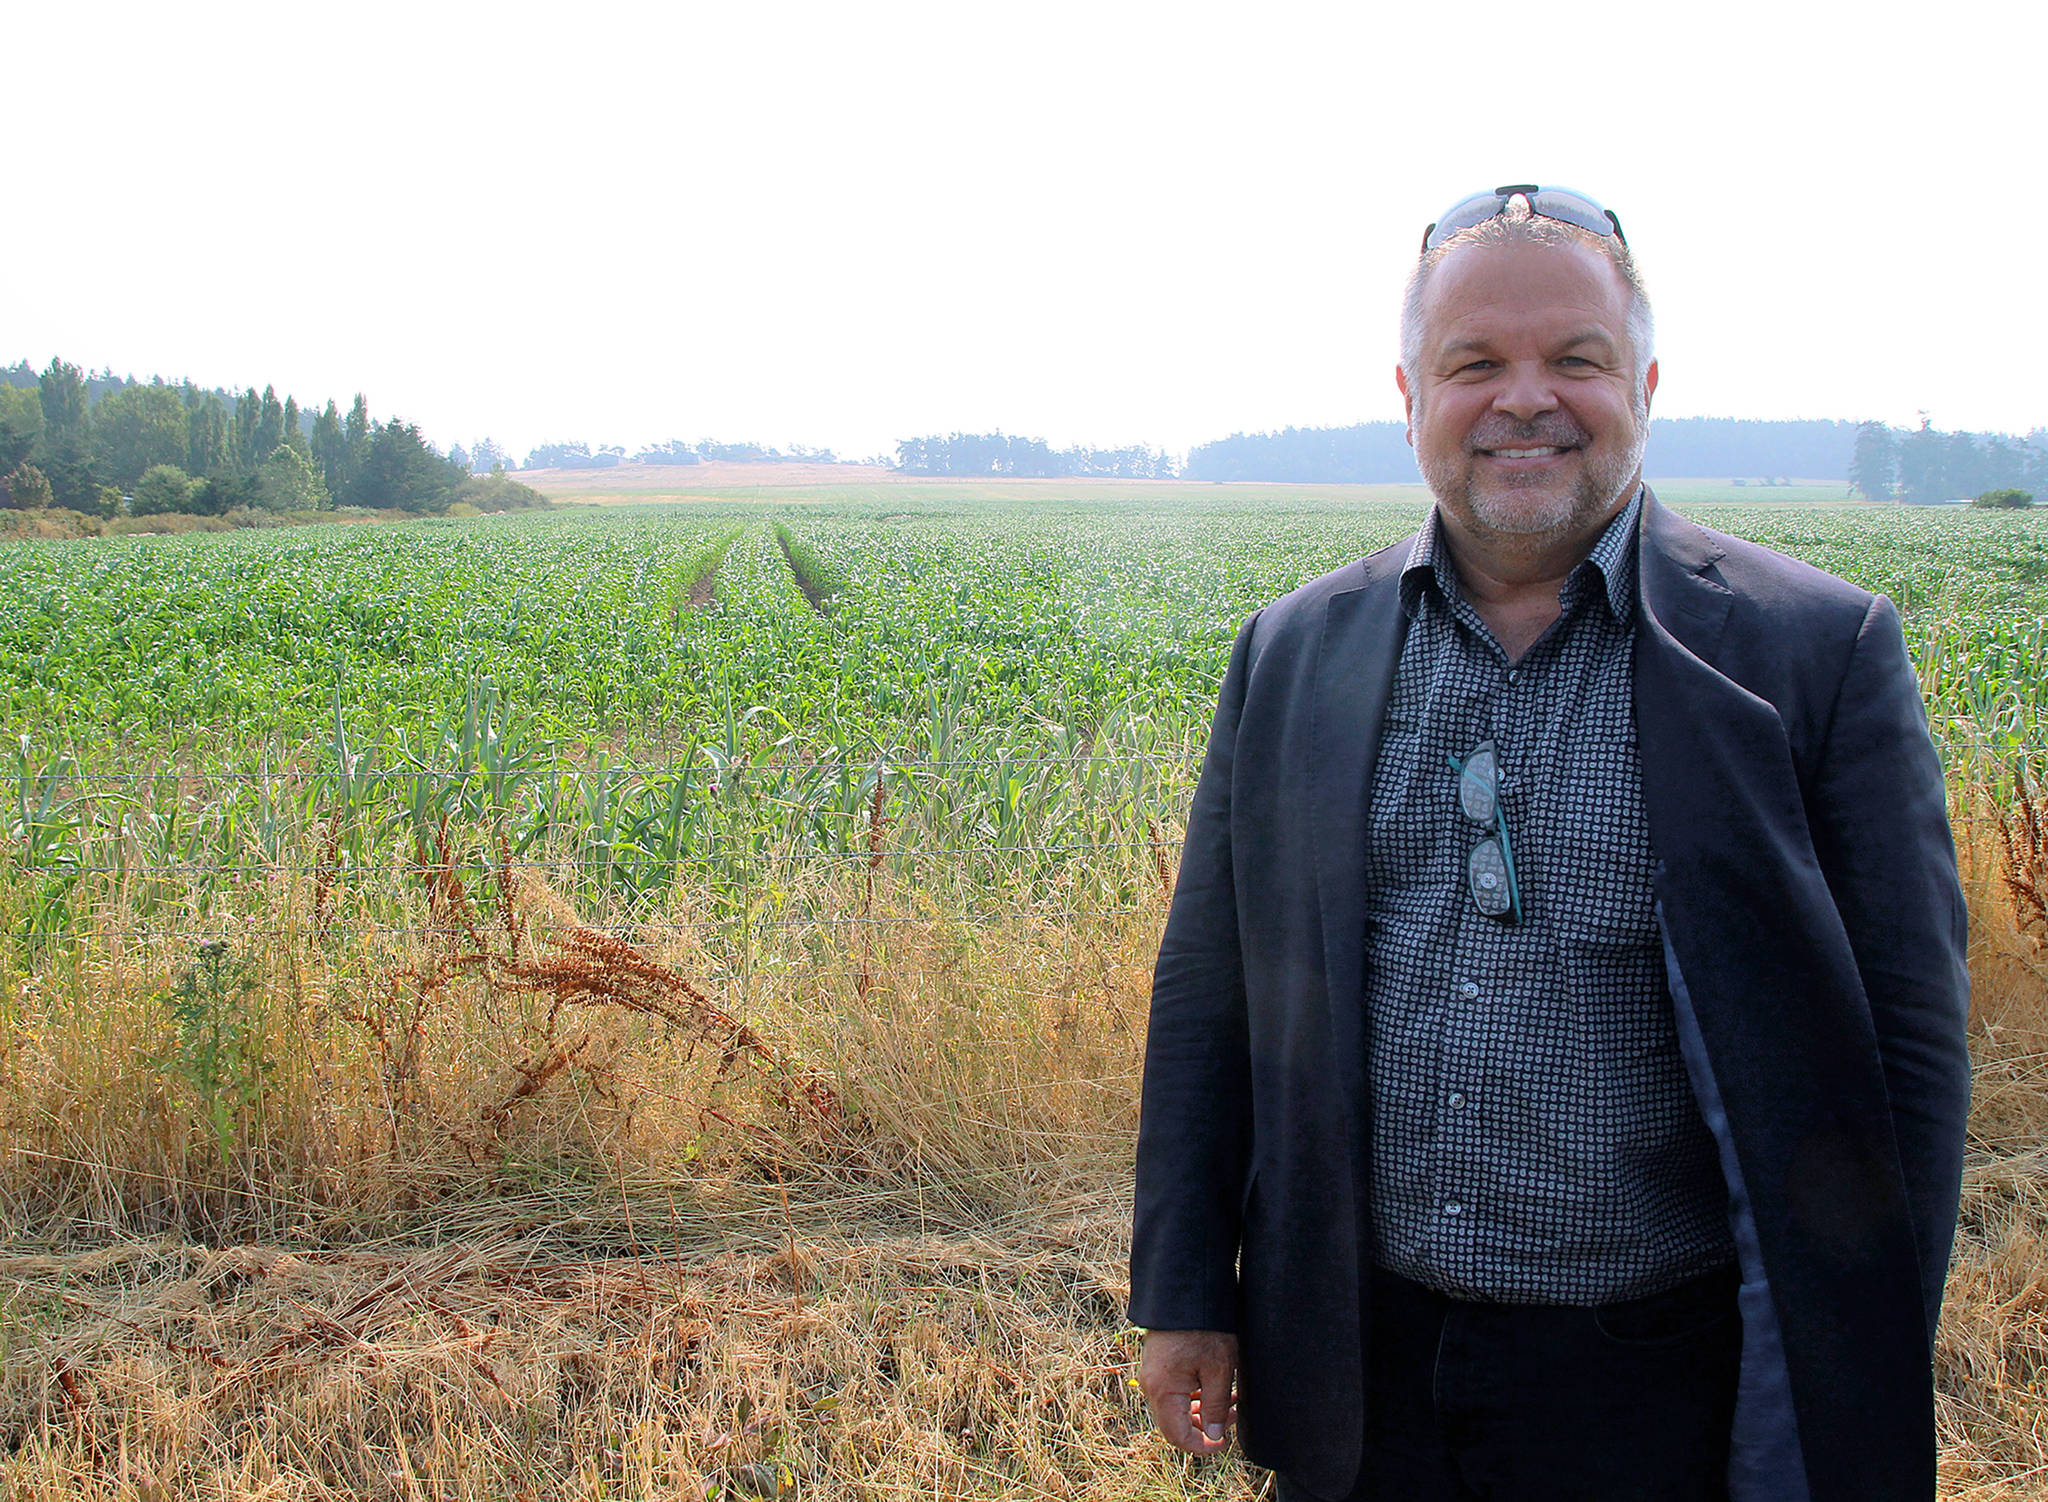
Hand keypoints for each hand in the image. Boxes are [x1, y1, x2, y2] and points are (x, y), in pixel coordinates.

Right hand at [1138, 1328, 1238, 1454]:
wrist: (1186, 1291)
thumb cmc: (1204, 1328)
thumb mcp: (1219, 1369)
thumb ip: (1216, 1406)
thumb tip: (1214, 1436)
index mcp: (1163, 1390)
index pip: (1178, 1436)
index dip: (1202, 1446)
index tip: (1225, 1442)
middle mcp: (1151, 1386)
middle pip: (1175, 1424)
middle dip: (1205, 1427)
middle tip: (1233, 1417)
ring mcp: (1153, 1374)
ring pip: (1176, 1409)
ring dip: (1203, 1411)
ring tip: (1231, 1401)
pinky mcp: (1158, 1365)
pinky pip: (1174, 1393)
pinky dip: (1195, 1397)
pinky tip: (1217, 1388)